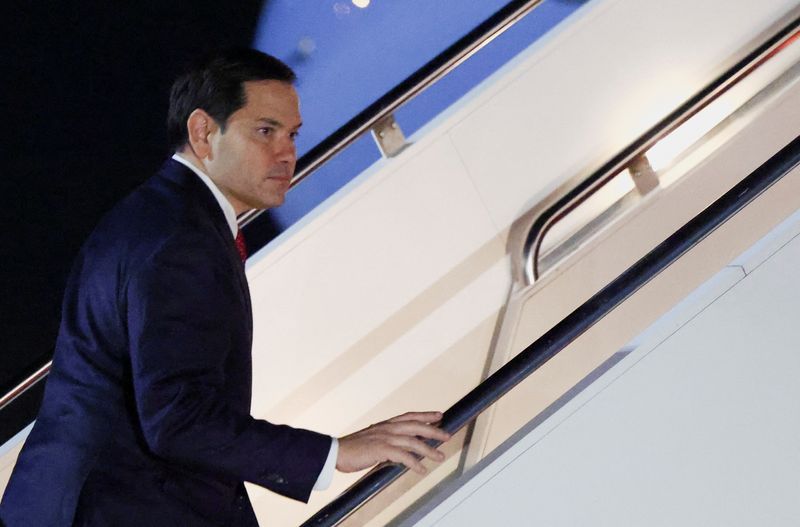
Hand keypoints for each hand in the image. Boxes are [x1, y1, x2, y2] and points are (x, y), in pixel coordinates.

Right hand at [336, 411, 450, 474]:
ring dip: (428, 450)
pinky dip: (414, 463)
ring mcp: (384, 438)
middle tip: (447, 435)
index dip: (425, 415)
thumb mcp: (372, 440)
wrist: (335, 452)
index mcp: (385, 425)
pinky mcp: (381, 449)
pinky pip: (403, 456)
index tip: (439, 415)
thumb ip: (387, 443)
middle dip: (433, 430)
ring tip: (440, 457)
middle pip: (415, 426)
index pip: (409, 416)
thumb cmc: (352, 449)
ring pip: (412, 442)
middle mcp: (387, 428)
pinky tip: (422, 470)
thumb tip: (400, 451)